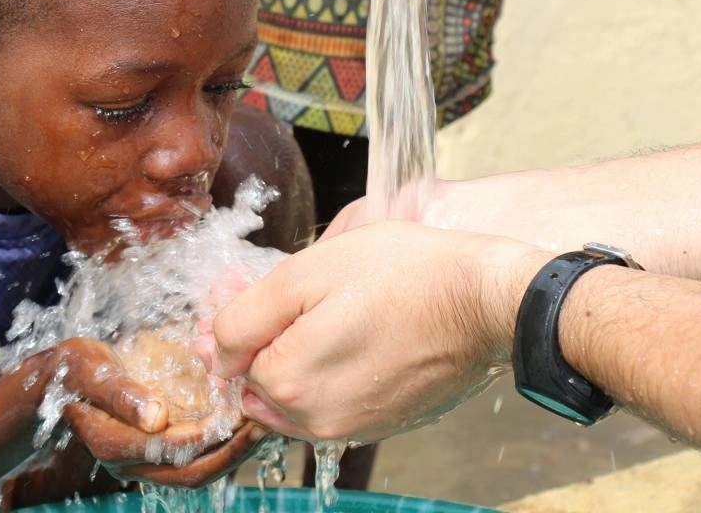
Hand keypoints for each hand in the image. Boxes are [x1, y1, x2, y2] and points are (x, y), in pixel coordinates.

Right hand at [44, 338, 268, 486]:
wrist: (65, 379)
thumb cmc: (75, 368)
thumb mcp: (90, 369)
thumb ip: (119, 393)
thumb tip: (156, 417)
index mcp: (110, 442)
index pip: (165, 450)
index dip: (202, 436)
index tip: (231, 416)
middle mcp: (128, 461)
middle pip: (188, 472)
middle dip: (229, 453)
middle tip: (260, 425)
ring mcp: (144, 461)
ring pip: (196, 472)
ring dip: (231, 453)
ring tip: (260, 426)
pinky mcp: (156, 454)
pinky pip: (194, 460)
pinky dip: (222, 447)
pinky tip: (242, 425)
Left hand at [199, 221, 545, 442]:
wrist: (486, 300)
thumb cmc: (402, 275)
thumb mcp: (306, 274)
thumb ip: (246, 316)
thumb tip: (214, 349)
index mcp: (287, 383)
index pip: (228, 358)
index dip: (226, 320)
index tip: (235, 288)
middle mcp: (314, 419)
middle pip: (256, 381)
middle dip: (252, 338)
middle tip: (267, 289)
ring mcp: (351, 426)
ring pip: (291, 395)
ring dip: (286, 356)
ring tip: (306, 307)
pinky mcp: (382, 421)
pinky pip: (328, 402)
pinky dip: (321, 372)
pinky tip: (339, 332)